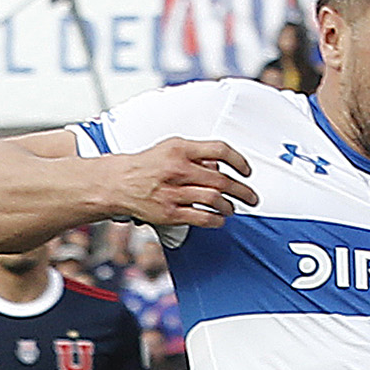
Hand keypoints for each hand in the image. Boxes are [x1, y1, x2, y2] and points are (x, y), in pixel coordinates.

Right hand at [106, 137, 258, 232]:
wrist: (118, 182)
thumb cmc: (146, 165)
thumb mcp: (170, 149)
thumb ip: (196, 154)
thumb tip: (220, 165)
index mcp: (180, 150)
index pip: (220, 150)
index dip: (239, 161)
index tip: (246, 170)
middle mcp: (178, 169)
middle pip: (222, 180)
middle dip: (242, 190)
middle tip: (251, 196)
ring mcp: (174, 192)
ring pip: (214, 199)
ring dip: (229, 206)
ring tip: (232, 208)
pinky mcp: (170, 212)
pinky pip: (201, 217)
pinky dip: (216, 220)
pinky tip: (220, 219)